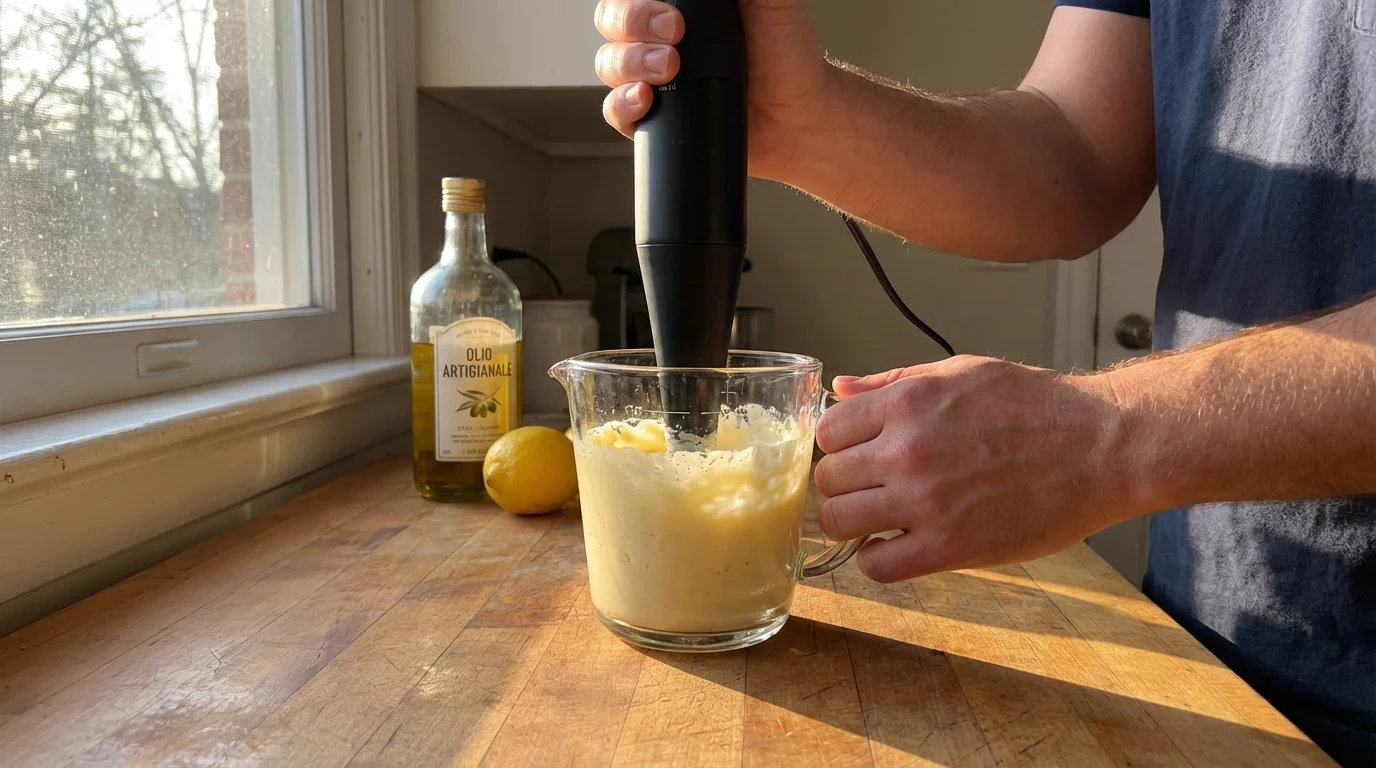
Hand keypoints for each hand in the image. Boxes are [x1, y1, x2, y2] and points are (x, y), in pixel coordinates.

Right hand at [593, 0, 830, 179]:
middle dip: (633, 24)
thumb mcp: (770, 1)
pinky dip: (622, 104)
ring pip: (608, 63)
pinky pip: (615, 111)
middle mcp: (657, 39)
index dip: (636, 1)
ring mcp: (652, 78)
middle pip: (611, 22)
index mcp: (679, 6)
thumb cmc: (787, 54)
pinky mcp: (653, 118)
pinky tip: (645, 99)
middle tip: (673, 35)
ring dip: (629, 63)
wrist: (799, 115)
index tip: (672, 13)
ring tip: (669, 70)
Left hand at [814, 356, 1134, 582]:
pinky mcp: (950, 547)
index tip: (858, 455)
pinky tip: (898, 547)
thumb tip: (840, 388)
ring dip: (852, 524)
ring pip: (839, 523)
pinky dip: (877, 561)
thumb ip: (894, 383)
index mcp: (907, 404)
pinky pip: (877, 567)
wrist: (1102, 447)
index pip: (827, 431)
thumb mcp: (961, 373)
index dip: (840, 446)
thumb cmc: (1038, 407)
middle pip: (827, 479)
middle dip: (845, 485)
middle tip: (872, 489)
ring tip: (880, 520)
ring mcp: (925, 502)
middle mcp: (907, 452)